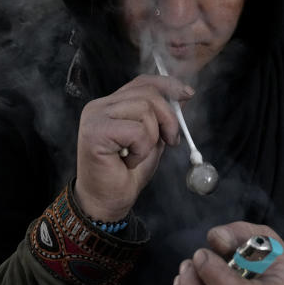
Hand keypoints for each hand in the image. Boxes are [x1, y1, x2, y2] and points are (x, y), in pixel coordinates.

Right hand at [75, 75, 192, 220]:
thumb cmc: (127, 174)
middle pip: (147, 93)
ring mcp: (95, 117)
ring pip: (144, 110)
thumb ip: (163, 117)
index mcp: (111, 104)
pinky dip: (141, 149)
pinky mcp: (95, 132)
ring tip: (138, 155)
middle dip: (168, 117)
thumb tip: (184, 94)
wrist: (108, 202)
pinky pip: (137, 131)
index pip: (142, 82)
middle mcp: (99, 106)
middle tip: (172, 141)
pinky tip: (129, 161)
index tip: (188, 94)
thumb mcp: (153, 139)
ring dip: (151, 138)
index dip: (168, 85)